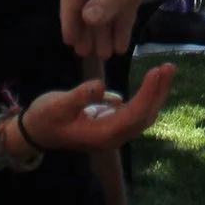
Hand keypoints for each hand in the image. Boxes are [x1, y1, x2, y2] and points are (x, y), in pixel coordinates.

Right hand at [15, 66, 176, 154]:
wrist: (34, 133)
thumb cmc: (44, 119)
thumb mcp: (57, 105)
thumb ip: (79, 97)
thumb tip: (100, 86)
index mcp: (103, 135)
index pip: (134, 114)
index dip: (148, 93)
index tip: (157, 71)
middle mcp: (112, 137)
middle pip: (145, 116)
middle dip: (159, 92)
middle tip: (170, 67)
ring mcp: (112, 133)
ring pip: (142, 115)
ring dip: (155, 94)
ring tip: (165, 71)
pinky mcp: (109, 124)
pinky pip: (134, 113)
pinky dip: (145, 97)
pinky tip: (151, 82)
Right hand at [62, 0, 204, 55]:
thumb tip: (86, 19)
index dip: (69, 12)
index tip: (70, 40)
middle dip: (88, 24)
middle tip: (86, 54)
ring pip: (107, 1)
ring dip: (106, 27)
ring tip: (106, 55)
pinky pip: (125, 1)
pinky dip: (123, 21)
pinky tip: (121, 43)